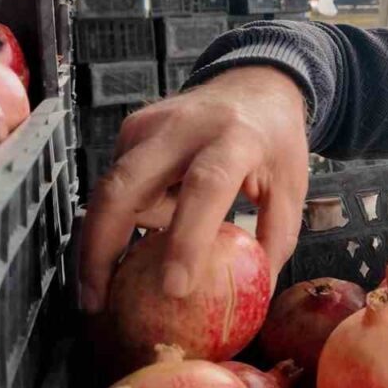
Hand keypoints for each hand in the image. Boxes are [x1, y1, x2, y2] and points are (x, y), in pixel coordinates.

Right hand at [78, 66, 308, 312]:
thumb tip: (253, 300)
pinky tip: (144, 230)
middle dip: (100, 248)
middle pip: (125, 186)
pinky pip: (117, 185)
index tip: (174, 288)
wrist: (255, 85)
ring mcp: (149, 125)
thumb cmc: (275, 143)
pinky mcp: (130, 131)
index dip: (187, 238)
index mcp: (236, 138)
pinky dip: (125, 217)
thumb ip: (273, 241)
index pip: (206, 186)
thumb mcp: (291, 187)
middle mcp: (184, 126)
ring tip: (114, 281)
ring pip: (112, 191)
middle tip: (97, 302)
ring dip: (110, 238)